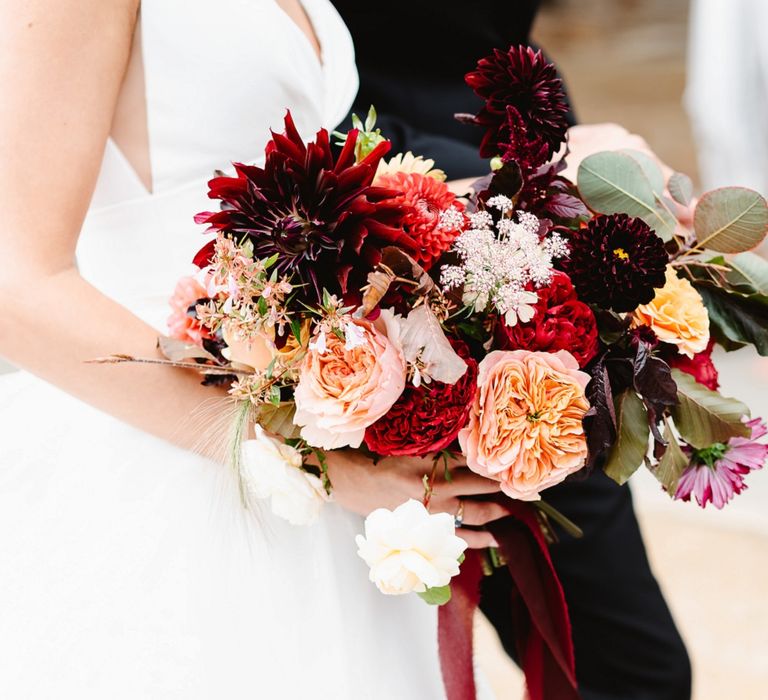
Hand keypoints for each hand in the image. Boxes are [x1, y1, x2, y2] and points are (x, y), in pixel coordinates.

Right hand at [325, 450, 508, 547]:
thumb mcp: (412, 449)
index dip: (495, 465)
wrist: (354, 482)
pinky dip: (476, 540)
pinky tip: (492, 540)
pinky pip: (457, 537)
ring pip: (475, 515)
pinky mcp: (425, 528)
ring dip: (496, 515)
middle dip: (503, 488)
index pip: (475, 463)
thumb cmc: (382, 461)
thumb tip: (472, 452)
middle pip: (481, 487)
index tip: (513, 467)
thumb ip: (441, 451)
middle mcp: (438, 486)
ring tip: (512, 517)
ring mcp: (433, 511)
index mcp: (435, 462)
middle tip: (524, 490)